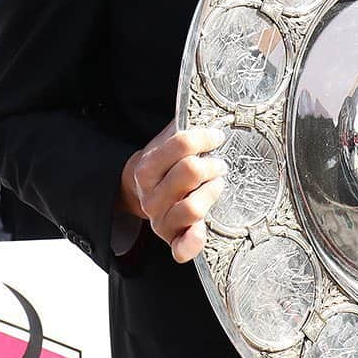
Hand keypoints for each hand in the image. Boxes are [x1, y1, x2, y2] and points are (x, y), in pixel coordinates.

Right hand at [119, 120, 226, 262]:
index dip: (205, 136)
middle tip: (219, 163)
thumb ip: (182, 127)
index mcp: (147, 167)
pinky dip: (193, 242)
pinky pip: (182, 248)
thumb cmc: (163, 167)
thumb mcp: (164, 144)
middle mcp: (150, 196)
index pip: (181, 143)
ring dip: (212, 191)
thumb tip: (211, 110)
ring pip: (192, 207)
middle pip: (190, 172)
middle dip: (211, 163)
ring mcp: (160, 220)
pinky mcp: (171, 240)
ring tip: (217, 184)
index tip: (217, 136)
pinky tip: (202, 230)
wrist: (139, 194)